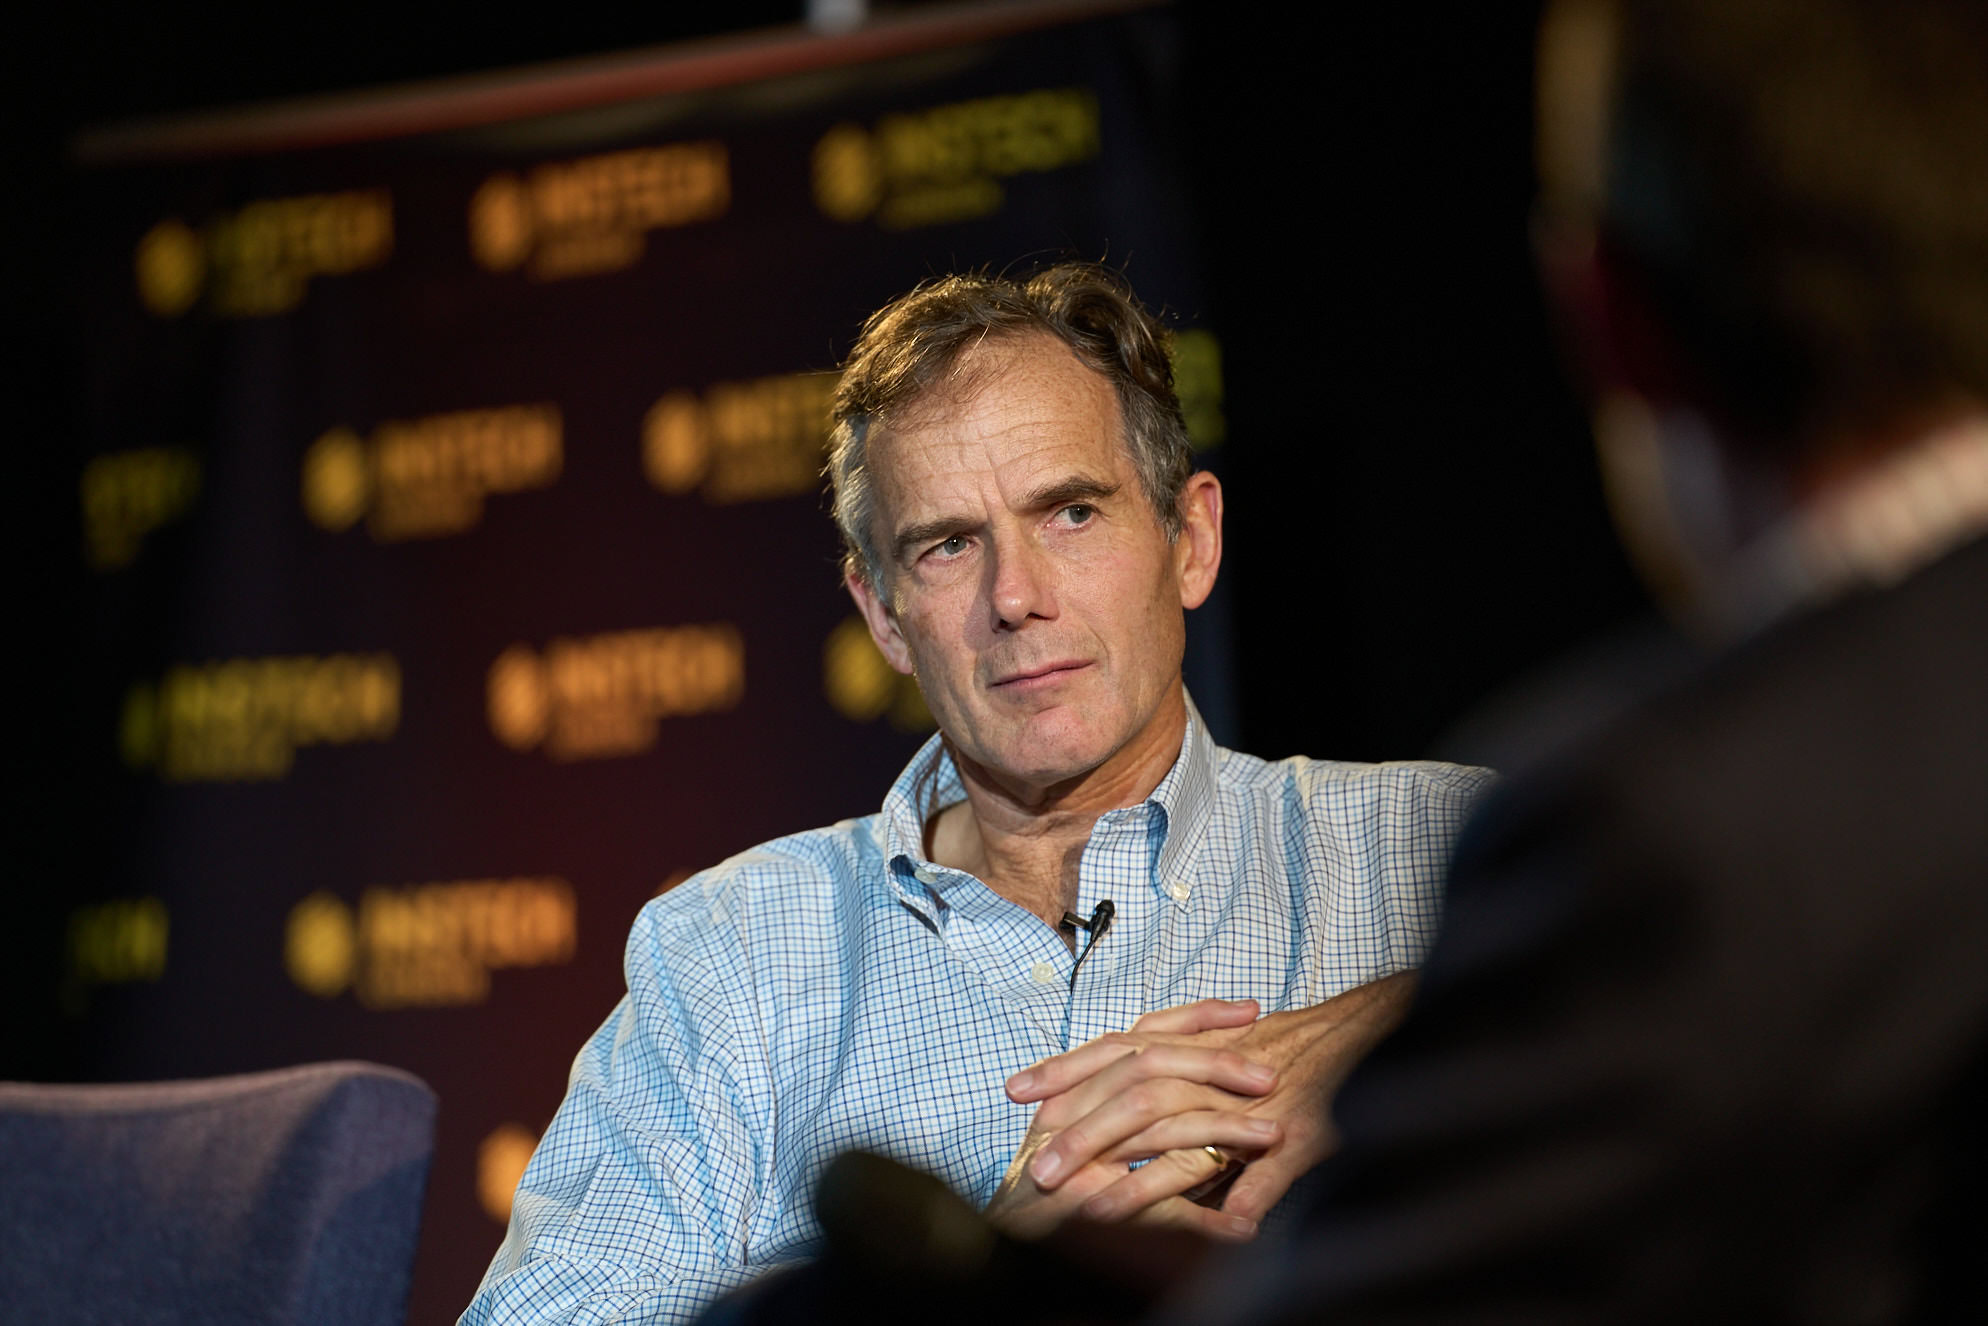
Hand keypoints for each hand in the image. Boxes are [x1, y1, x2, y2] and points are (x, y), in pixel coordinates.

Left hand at [1009, 973, 1419, 1225]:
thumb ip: (1182, 1065)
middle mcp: (1214, 1070)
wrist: (1374, 1028)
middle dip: (1082, 1132)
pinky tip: (1205, 1230)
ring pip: (1180, 1136)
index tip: (1017, 1091)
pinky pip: (1249, 1172)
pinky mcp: (1293, 1136)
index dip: (1066, 1070)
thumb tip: (1128, 1077)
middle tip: (1035, 1166)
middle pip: (1134, 1097)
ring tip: (1086, 1206)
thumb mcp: (1227, 1046)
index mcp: (1194, 1047)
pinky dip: (1231, 1198)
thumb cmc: (1298, 1044)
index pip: (1116, 1053)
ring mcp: (1250, 1103)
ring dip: (1133, 1177)